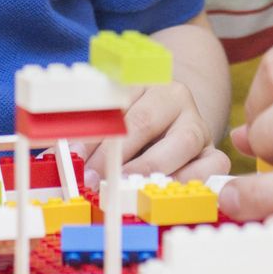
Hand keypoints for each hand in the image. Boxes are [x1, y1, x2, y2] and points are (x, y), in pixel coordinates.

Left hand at [81, 80, 229, 186]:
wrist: (174, 119)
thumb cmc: (133, 121)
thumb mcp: (111, 116)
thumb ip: (88, 133)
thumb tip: (57, 158)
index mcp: (144, 80)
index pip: (116, 102)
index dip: (94, 132)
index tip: (75, 156)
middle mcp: (175, 96)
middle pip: (145, 122)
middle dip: (115, 156)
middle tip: (93, 180)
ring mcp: (198, 124)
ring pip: (181, 142)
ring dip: (148, 170)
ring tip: (124, 189)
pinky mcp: (215, 152)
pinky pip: (210, 167)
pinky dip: (187, 183)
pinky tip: (162, 193)